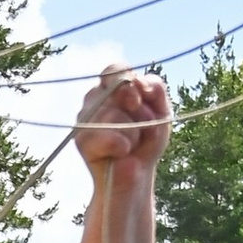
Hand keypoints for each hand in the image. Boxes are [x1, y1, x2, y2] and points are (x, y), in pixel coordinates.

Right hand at [73, 62, 170, 179]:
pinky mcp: (81, 139)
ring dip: (133, 132)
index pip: (114, 70)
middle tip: (144, 128)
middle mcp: (95, 98)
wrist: (137, 173)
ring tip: (132, 144)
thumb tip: (138, 82)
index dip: (126, 80)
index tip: (139, 101)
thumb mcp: (162, 111)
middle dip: (139, 113)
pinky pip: (103, 136)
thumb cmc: (148, 138)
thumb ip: (156, 88)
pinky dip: (120, 145)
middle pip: (118, 92)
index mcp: (113, 86)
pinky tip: (122, 152)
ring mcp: (85, 117)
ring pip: (113, 114)